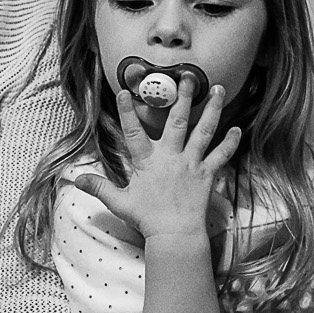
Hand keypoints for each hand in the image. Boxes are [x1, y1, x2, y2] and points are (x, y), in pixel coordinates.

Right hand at [75, 78, 239, 241]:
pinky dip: (230, 142)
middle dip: (183, 97)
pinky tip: (238, 129)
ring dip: (212, 109)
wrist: (175, 235)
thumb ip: (99, 187)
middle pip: (178, 121)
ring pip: (204, 131)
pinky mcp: (207, 174)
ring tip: (219, 89)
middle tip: (189, 77)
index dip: (127, 111)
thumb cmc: (147, 219)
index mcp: (147, 161)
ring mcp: (192, 164)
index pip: (133, 132)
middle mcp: (171, 157)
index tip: (123, 92)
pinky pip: (221, 155)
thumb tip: (75, 179)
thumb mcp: (119, 202)